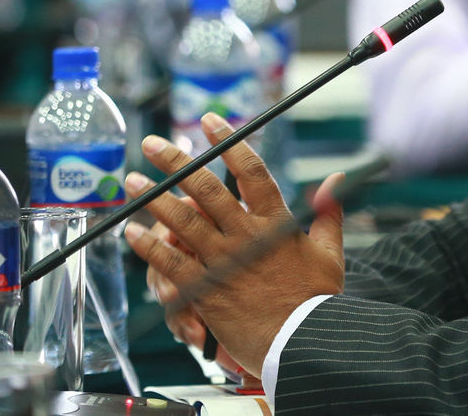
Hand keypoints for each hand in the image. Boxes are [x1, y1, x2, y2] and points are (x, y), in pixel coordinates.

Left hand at [124, 113, 346, 375]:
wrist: (301, 345)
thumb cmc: (317, 301)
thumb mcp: (331, 252)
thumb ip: (330, 211)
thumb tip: (336, 178)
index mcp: (276, 223)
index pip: (250, 170)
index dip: (228, 142)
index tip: (210, 121)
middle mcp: (245, 236)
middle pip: (205, 189)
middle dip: (177, 161)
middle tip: (155, 143)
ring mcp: (222, 263)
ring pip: (182, 222)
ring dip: (155, 198)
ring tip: (134, 180)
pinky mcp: (204, 290)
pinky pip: (171, 264)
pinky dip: (150, 247)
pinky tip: (131, 232)